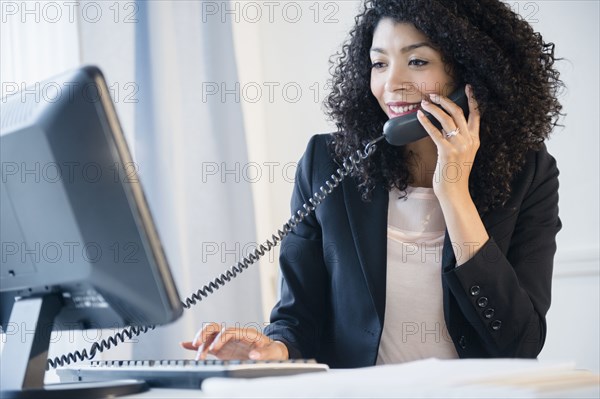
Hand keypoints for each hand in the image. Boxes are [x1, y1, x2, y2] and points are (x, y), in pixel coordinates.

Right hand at [180, 322, 288, 360]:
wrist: (272, 353)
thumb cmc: (273, 351)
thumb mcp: (273, 352)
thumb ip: (264, 353)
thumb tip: (254, 355)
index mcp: (245, 333)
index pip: (228, 331)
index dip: (220, 338)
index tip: (215, 348)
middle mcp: (234, 335)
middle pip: (215, 328)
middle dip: (205, 334)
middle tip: (199, 345)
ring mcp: (227, 342)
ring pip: (209, 335)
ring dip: (200, 341)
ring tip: (195, 353)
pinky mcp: (222, 349)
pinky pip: (207, 345)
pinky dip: (196, 345)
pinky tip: (185, 344)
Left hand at [416, 84, 480, 199]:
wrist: (455, 192)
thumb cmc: (455, 174)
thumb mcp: (462, 154)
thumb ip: (458, 140)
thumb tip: (446, 127)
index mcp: (475, 140)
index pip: (476, 115)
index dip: (472, 100)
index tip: (468, 87)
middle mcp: (469, 140)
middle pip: (458, 112)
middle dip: (445, 100)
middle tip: (433, 95)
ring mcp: (459, 145)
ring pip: (446, 119)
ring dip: (434, 108)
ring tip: (424, 103)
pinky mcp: (447, 151)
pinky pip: (435, 132)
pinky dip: (426, 122)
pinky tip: (419, 116)